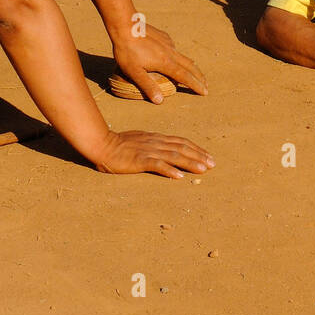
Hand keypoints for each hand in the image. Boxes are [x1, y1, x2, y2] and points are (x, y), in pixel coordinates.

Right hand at [90, 130, 214, 177]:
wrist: (101, 144)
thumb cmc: (118, 144)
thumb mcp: (140, 141)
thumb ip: (153, 144)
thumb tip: (166, 151)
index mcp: (156, 138)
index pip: (181, 141)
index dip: (196, 148)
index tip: (208, 156)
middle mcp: (155, 142)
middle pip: (182, 148)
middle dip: (199, 155)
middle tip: (213, 164)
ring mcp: (148, 150)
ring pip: (174, 155)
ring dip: (190, 162)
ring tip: (203, 169)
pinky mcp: (139, 160)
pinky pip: (157, 164)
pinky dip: (169, 170)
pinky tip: (179, 176)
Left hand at [113, 23, 207, 102]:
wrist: (125, 26)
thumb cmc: (127, 51)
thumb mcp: (134, 72)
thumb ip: (148, 86)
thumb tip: (160, 101)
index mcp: (166, 63)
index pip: (185, 77)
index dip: (195, 85)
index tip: (204, 92)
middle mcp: (171, 53)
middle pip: (190, 66)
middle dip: (199, 77)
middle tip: (206, 85)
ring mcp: (168, 43)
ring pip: (184, 57)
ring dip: (192, 66)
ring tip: (195, 72)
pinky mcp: (164, 37)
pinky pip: (175, 49)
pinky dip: (179, 56)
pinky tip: (175, 57)